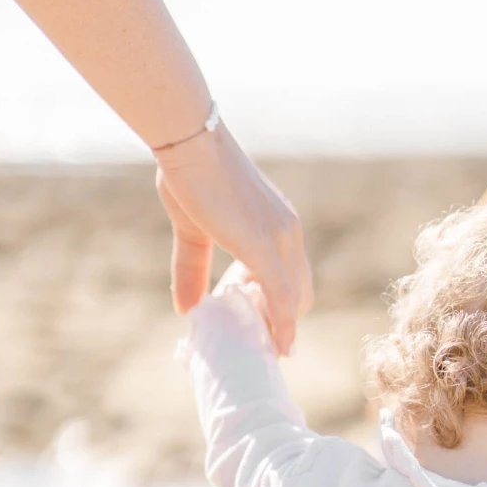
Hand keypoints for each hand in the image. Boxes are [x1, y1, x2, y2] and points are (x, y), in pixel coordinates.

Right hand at [154, 122, 312, 349]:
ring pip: (295, 299)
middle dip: (281, 323)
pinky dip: (282, 324)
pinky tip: (278, 345)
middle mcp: (288, 231)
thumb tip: (186, 310)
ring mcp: (280, 238)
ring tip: (255, 345)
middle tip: (253, 341)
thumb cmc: (188, 174)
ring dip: (279, 328)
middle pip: (301, 293)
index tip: (259, 327)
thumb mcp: (193, 231)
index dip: (280, 307)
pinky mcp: (263, 245)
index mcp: (278, 225)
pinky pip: (282, 296)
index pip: (292, 277)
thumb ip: (192, 270)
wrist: (189, 140)